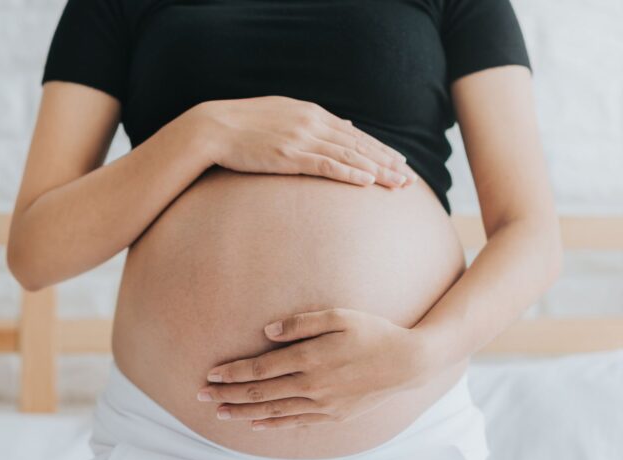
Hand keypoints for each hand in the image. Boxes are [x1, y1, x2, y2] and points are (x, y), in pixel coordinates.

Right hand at [192, 96, 418, 188]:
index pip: (354, 134)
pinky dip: (350, 173)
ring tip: (399, 184)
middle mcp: (312, 123)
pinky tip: (368, 182)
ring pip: (349, 156)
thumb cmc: (242, 125)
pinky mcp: (289, 155)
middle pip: (359, 145)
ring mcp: (301, 138)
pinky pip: (326, 165)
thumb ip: (313, 121)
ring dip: (377, 171)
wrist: (212, 128)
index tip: (399, 162)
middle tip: (410, 178)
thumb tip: (345, 126)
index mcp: (311, 112)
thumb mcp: (282, 115)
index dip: (379, 149)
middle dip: (388, 162)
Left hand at [197, 308, 431, 430]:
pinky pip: (295, 422)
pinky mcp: (333, 416)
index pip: (260, 368)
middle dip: (227, 394)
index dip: (232, 372)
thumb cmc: (372, 332)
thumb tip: (266, 332)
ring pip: (273, 411)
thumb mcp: (339, 316)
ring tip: (219, 413)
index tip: (210, 374)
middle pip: (260, 392)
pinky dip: (272, 424)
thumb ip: (301, 323)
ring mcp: (322, 405)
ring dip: (243, 412)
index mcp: (310, 359)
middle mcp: (312, 386)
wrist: (408, 363)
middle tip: (200, 396)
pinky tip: (254, 424)